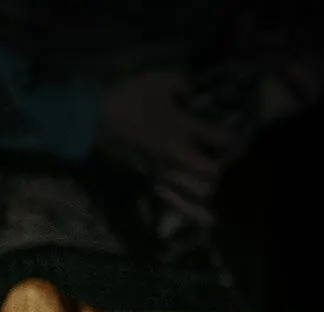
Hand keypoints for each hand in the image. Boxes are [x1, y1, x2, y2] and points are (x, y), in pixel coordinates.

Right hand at [98, 68, 238, 227]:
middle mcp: (177, 154)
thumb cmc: (127, 97)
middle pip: (212, 170)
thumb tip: (194, 90)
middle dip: (221, 164)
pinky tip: (205, 220)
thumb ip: (184, 84)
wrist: (91, 117)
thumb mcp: (160, 79)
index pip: (221, 137)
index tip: (232, 131)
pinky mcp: (147, 177)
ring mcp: (162, 169)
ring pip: (196, 191)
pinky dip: (189, 209)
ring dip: (208, 188)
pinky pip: (173, 199)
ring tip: (215, 186)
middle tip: (220, 155)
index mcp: (183, 129)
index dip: (231, 135)